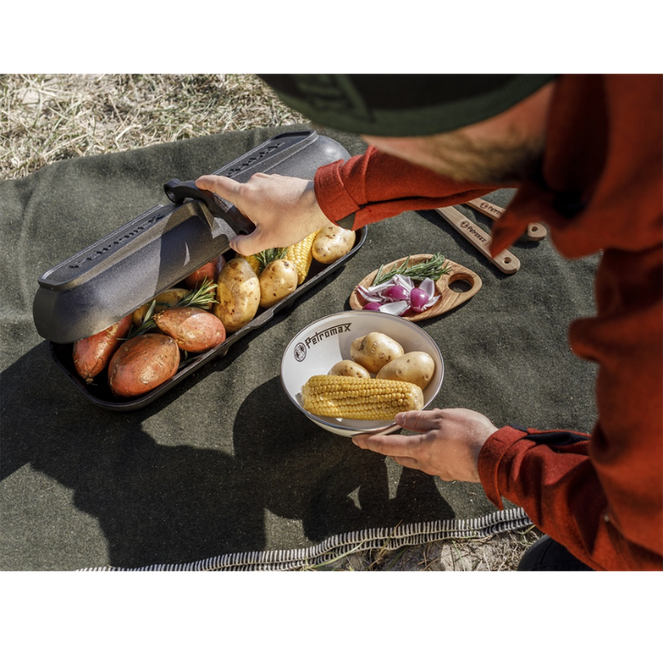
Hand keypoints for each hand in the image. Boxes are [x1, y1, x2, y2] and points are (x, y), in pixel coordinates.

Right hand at [195, 173, 330, 255]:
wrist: (320, 204)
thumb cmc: (294, 219)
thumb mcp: (266, 240)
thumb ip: (246, 245)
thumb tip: (235, 245)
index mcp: (246, 195)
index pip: (219, 186)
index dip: (206, 184)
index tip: (199, 182)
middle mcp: (255, 183)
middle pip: (240, 198)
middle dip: (245, 214)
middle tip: (258, 229)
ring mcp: (269, 180)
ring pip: (256, 196)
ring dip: (260, 210)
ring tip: (275, 224)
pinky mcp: (282, 181)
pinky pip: (269, 193)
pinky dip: (272, 205)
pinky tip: (284, 216)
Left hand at [352, 408, 498, 481]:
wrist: (496, 458)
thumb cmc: (470, 434)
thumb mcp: (442, 417)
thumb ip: (419, 419)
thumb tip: (399, 419)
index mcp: (420, 448)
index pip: (388, 446)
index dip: (371, 442)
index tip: (357, 441)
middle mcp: (426, 463)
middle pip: (400, 456)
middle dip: (389, 448)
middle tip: (383, 438)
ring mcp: (439, 470)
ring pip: (416, 461)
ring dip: (409, 451)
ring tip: (411, 438)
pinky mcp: (452, 473)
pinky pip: (433, 463)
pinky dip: (429, 453)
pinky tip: (437, 445)